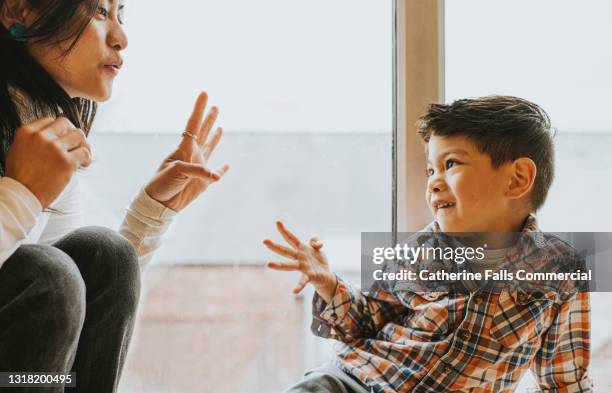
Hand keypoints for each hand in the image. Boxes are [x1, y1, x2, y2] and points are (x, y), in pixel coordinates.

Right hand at [5, 117, 91, 207]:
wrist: (21, 195)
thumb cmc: (20, 177)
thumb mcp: (18, 150)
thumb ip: (33, 140)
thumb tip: (51, 136)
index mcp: (26, 132)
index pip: (50, 120)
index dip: (59, 129)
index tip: (63, 138)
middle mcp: (41, 137)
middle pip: (65, 124)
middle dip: (72, 133)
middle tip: (76, 144)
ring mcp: (55, 148)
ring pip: (78, 135)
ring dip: (83, 144)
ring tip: (82, 154)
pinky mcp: (66, 162)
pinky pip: (84, 153)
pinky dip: (87, 157)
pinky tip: (84, 164)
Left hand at [144, 92, 229, 211]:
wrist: (160, 203)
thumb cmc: (162, 183)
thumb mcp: (177, 172)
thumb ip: (197, 170)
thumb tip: (216, 174)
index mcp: (184, 148)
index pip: (193, 125)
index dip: (199, 109)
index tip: (204, 93)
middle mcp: (192, 155)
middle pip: (203, 132)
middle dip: (208, 119)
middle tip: (215, 106)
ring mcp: (199, 168)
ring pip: (210, 147)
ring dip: (215, 136)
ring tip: (221, 126)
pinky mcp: (204, 182)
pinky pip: (216, 173)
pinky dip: (222, 169)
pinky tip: (227, 165)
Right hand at [263, 221, 337, 302]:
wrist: (326, 275)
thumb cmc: (319, 261)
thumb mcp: (317, 248)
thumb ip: (315, 242)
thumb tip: (317, 243)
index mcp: (301, 249)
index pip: (291, 238)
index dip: (284, 230)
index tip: (277, 221)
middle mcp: (299, 258)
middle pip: (285, 251)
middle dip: (275, 246)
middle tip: (264, 241)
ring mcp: (302, 267)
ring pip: (288, 266)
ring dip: (278, 265)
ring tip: (268, 264)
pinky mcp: (308, 276)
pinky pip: (302, 281)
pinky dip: (298, 287)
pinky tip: (293, 292)